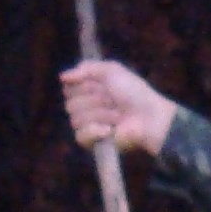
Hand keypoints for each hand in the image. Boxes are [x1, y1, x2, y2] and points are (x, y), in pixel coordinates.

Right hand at [60, 60, 175, 157]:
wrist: (148, 116)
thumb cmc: (134, 92)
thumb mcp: (111, 70)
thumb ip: (86, 68)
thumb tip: (62, 77)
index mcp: (89, 89)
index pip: (68, 87)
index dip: (83, 85)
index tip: (100, 84)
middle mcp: (86, 106)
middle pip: (70, 103)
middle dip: (94, 100)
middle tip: (113, 101)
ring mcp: (89, 125)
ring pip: (75, 119)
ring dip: (100, 115)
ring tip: (117, 116)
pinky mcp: (93, 143)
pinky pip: (80, 135)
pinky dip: (96, 131)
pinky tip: (110, 130)